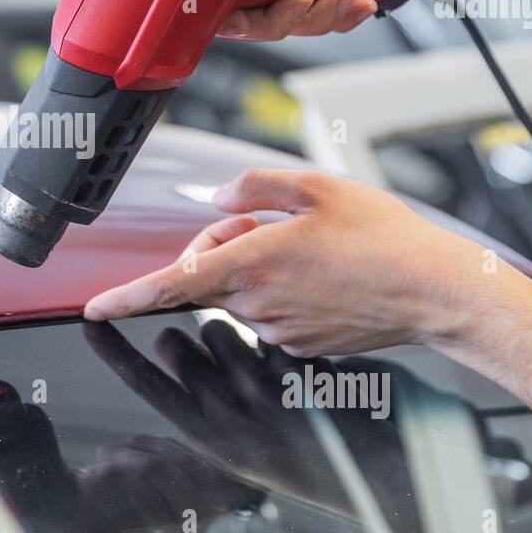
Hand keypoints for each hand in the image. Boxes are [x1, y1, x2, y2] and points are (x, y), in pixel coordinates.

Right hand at [83, 319, 421, 532]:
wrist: (371, 467)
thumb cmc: (298, 449)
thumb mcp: (238, 442)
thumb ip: (203, 396)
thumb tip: (173, 341)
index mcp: (207, 436)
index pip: (145, 382)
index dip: (114, 350)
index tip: (91, 319)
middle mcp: (229, 414)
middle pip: (178, 344)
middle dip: (189, 337)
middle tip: (213, 352)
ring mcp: (264, 390)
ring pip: (220, 327)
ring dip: (234, 333)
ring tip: (261, 366)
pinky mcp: (298, 369)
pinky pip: (264, 328)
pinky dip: (274, 338)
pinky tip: (295, 368)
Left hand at [84, 168, 503, 356]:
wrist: (436, 291)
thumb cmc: (383, 238)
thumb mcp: (315, 188)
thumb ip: (253, 187)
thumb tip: (217, 199)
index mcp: (252, 264)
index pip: (170, 286)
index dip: (125, 298)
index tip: (95, 308)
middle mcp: (258, 304)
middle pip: (207, 276)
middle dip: (221, 245)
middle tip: (266, 220)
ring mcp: (279, 330)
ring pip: (239, 292)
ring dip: (254, 266)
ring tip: (309, 247)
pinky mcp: (301, 345)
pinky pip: (270, 311)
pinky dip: (280, 290)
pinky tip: (324, 274)